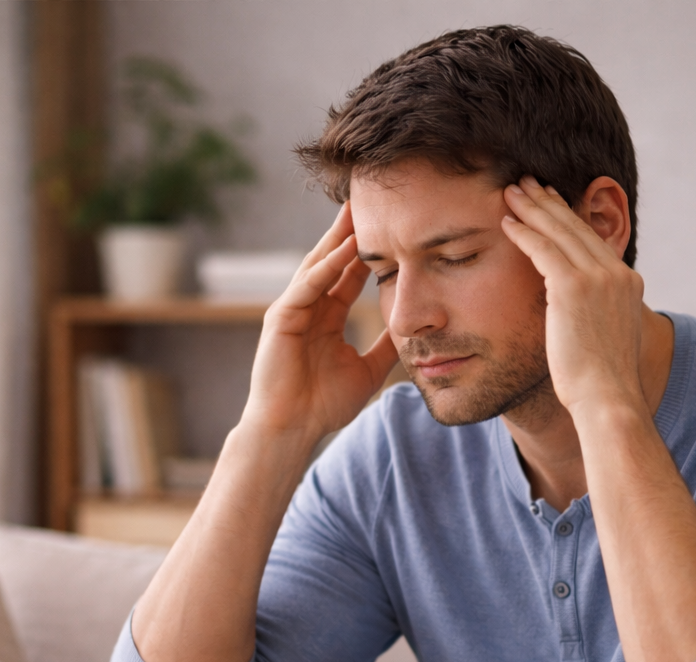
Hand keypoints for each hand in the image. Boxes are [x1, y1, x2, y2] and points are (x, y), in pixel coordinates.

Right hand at [242, 202, 399, 440]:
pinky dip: (327, 267)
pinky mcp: (281, 318)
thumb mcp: (368, 370)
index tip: (392, 224)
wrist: (293, 430)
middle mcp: (309, 307)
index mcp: (326, 317)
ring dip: (338, 237)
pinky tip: (346, 248)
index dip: (369, 249)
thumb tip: (413, 331)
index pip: (350, 273)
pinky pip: (307, 285)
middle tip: (372, 198)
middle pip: (333, 259)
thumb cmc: (323, 406)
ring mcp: (293, 310)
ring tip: (358, 208)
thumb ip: (386, 348)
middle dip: (351, 230)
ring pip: (318, 265)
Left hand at [500, 176, 645, 415]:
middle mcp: (616, 274)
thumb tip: (580, 321)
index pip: (592, 241)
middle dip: (548, 203)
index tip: (549, 203)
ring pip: (559, 232)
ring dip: (532, 208)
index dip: (567, 218)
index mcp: (626, 284)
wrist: (607, 399)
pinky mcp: (574, 287)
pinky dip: (524, 232)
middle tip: (526, 183)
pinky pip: (543, 250)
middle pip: (577, 228)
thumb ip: (595, 317)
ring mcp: (598, 278)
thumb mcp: (605, 341)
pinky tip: (506, 221)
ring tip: (511, 191)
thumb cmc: (600, 384)